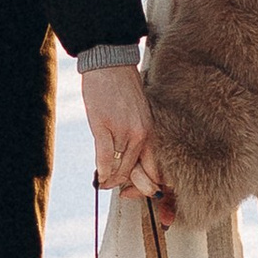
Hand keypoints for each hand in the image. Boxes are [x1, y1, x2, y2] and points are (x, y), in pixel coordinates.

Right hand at [79, 63, 161, 195]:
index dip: (149, 186)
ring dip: (112, 180)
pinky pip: (106, 159)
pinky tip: (100, 176)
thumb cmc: (123, 88)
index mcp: (152, 132)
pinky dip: (103, 171)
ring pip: (121, 169)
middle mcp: (142, 134)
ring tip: (105, 183)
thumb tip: (133, 159)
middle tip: (119, 191)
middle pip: (138, 173)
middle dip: (130, 188)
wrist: (110, 65)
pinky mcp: (104, 127)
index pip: (156, 168)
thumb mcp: (140, 113)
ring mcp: (123, 132)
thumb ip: (139, 135)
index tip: (142, 192)